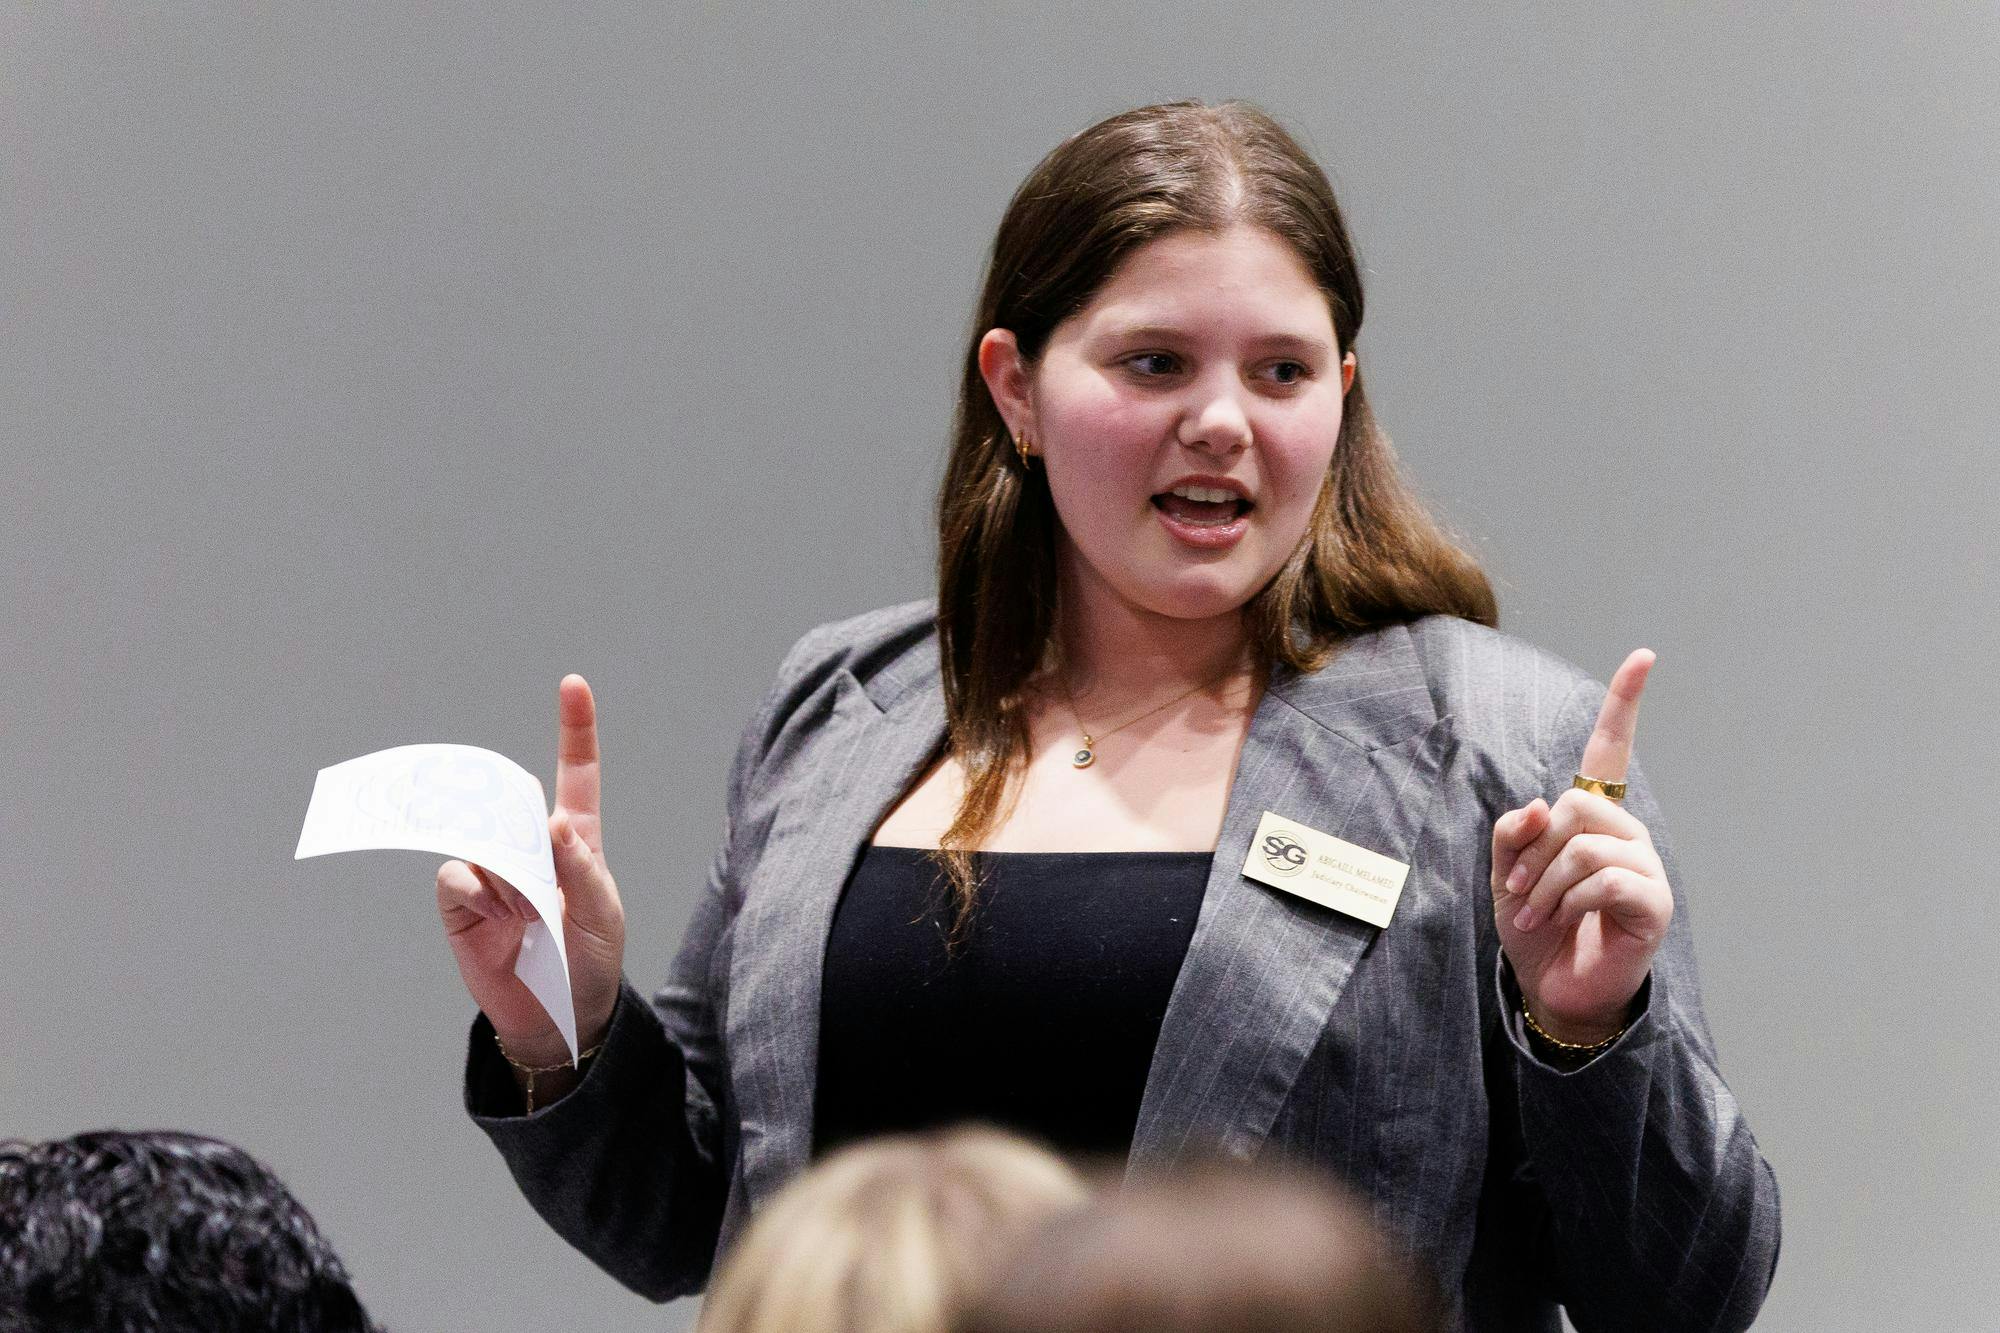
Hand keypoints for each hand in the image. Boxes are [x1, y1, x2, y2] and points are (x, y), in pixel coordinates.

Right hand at [435, 674, 625, 1065]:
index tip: (573, 685)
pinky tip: (499, 920)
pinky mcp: (462, 899)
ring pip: (485, 840)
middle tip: (538, 883)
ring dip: (509, 878)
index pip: (576, 773)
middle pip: (513, 801)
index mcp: (576, 839)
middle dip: (518, 824)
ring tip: (528, 916)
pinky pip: (459, 875)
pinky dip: (481, 895)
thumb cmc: (590, 958)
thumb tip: (553, 822)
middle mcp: (529, 846)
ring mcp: (492, 870)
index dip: (575, 729)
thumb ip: (581, 866)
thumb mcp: (600, 913)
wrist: (557, 1018)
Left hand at [1490, 650, 1672, 1044]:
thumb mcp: (1506, 874)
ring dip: (1546, 882)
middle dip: (1536, 847)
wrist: (1553, 987)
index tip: (1643, 657)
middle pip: (1576, 803)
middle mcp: (1626, 833)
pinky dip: (1568, 901)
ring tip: (1532, 914)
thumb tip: (1541, 804)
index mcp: (1592, 818)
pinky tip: (1557, 922)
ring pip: (1586, 842)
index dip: (1624, 705)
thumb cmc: (1535, 927)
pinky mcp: (1653, 902)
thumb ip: (1514, 833)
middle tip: (1519, 891)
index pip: (1611, 752)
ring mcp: (1645, 866)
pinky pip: (1604, 878)